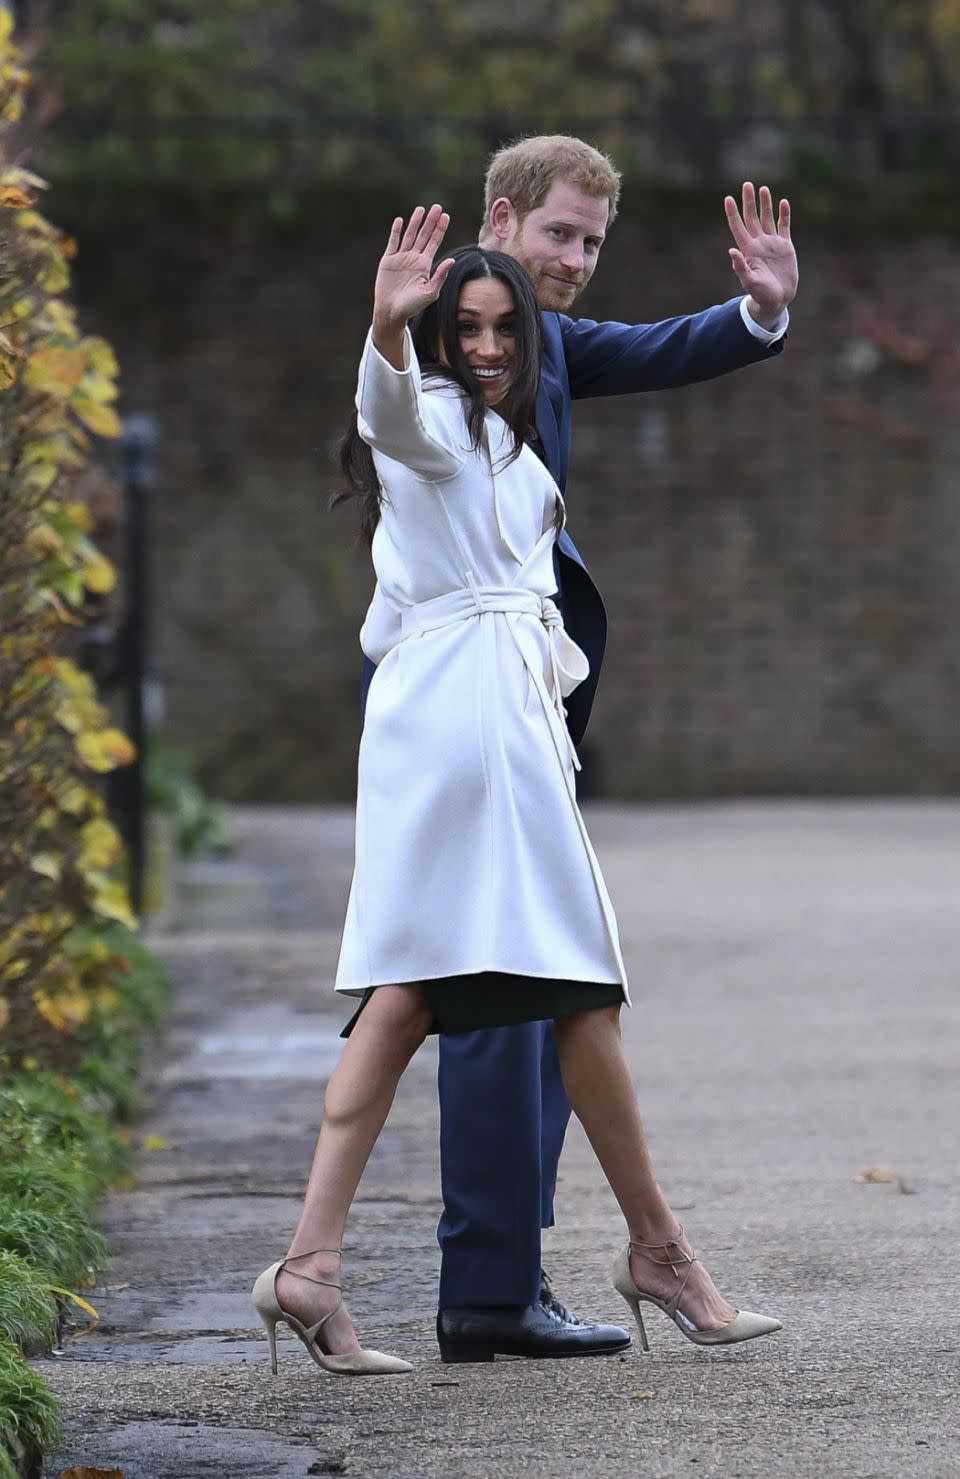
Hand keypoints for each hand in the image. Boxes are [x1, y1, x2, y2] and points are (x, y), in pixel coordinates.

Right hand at [373, 204, 454, 333]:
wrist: (391, 312)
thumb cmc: (412, 306)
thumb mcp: (430, 292)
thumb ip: (440, 276)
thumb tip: (451, 260)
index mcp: (425, 265)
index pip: (434, 243)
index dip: (439, 229)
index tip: (445, 216)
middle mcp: (414, 259)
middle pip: (424, 235)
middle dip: (430, 221)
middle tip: (437, 206)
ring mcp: (401, 258)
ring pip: (409, 235)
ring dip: (415, 222)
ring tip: (420, 209)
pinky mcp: (388, 261)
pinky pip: (392, 243)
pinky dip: (396, 231)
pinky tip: (400, 221)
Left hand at [725, 183, 796, 330]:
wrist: (777, 300)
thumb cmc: (761, 294)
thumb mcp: (749, 282)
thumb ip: (740, 267)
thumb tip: (731, 251)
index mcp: (748, 250)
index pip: (738, 227)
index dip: (733, 213)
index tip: (728, 198)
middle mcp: (759, 243)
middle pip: (752, 218)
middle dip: (749, 202)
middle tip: (747, 184)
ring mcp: (772, 244)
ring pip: (767, 218)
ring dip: (765, 204)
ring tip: (763, 189)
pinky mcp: (785, 246)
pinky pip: (784, 226)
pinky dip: (784, 214)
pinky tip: (783, 202)